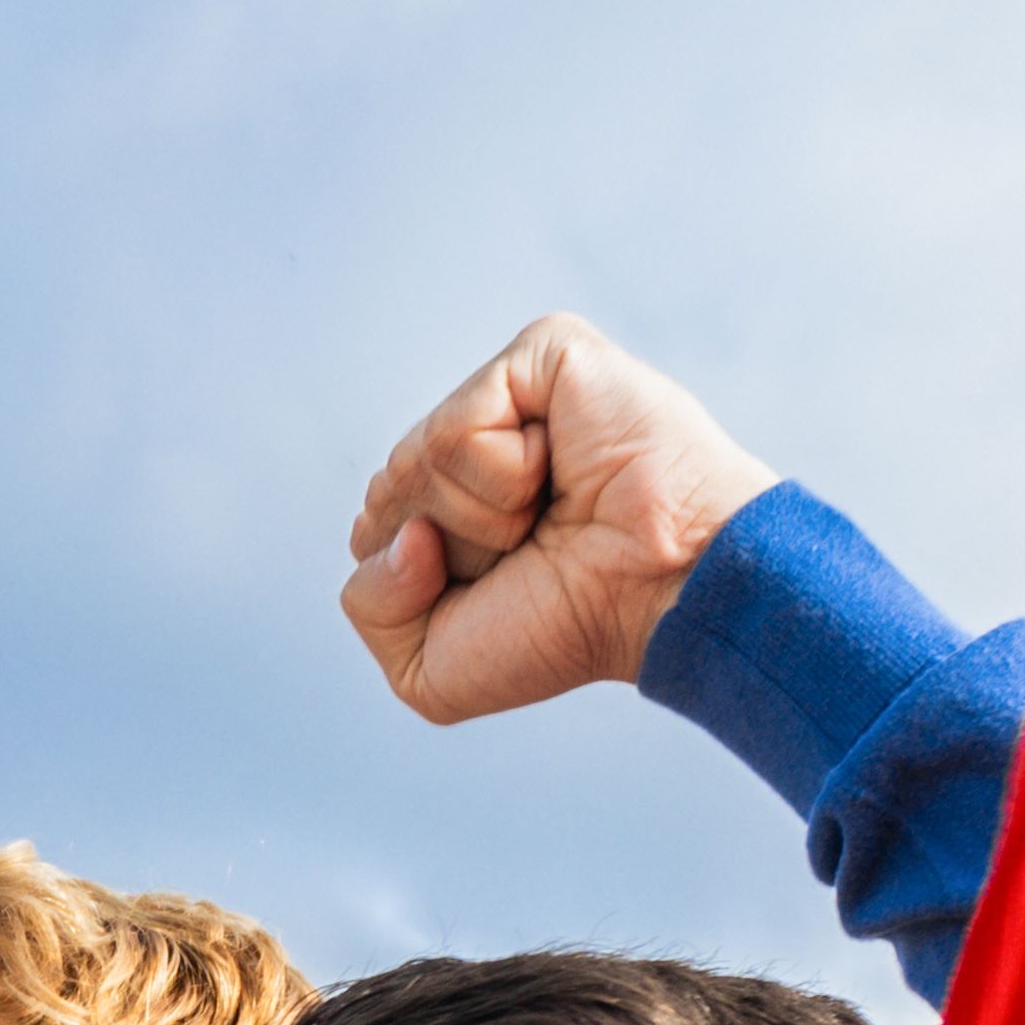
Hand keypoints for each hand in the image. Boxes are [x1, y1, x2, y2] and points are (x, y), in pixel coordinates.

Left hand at [343, 315, 778, 728]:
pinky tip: (562, 471)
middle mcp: (476, 442)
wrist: (656, 595)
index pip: (369, 534)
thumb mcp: (430, 670)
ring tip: (556, 511)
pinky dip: (502, 473)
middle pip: (384, 495)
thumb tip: (400, 528)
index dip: (418, 581)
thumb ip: (368, 607)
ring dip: (482, 516)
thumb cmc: (566, 628)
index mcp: (452, 502)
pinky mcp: (544, 355)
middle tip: (535, 547)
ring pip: (413, 461)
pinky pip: (455, 427)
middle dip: (448, 546)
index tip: (503, 584)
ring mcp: (510, 393)